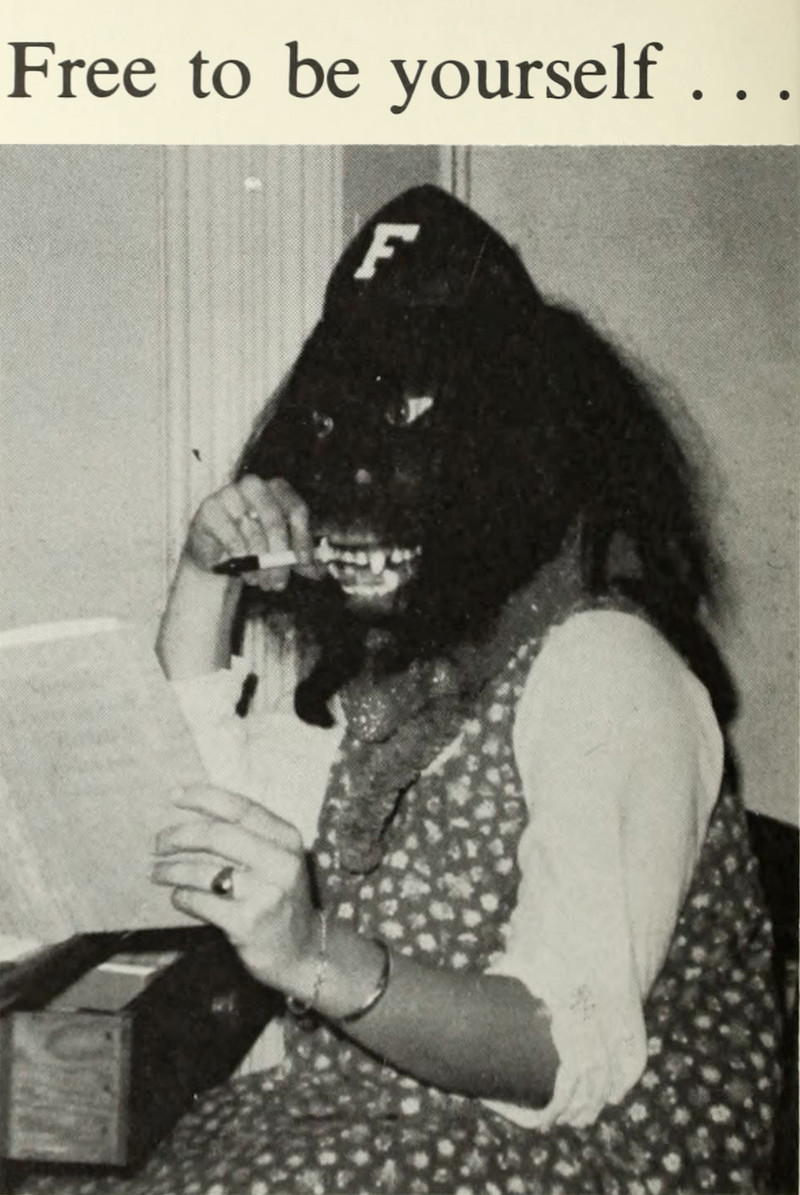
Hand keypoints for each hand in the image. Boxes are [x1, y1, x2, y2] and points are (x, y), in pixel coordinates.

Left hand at [151, 784, 319, 998]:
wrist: (303, 950)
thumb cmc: (279, 896)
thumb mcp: (276, 859)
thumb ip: (248, 836)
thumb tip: (194, 812)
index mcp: (287, 838)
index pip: (240, 808)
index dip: (203, 798)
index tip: (174, 796)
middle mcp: (280, 862)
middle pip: (217, 836)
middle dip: (179, 836)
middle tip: (157, 842)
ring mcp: (264, 894)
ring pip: (203, 871)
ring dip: (172, 869)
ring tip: (157, 871)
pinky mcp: (247, 923)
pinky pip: (201, 902)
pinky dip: (182, 897)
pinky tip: (177, 896)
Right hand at [184, 475, 322, 590]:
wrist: (215, 551)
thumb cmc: (253, 544)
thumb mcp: (281, 550)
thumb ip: (300, 558)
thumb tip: (319, 572)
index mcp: (277, 489)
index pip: (296, 509)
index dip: (302, 538)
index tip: (304, 562)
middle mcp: (255, 485)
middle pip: (275, 520)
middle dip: (280, 556)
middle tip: (280, 582)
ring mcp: (230, 493)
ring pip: (253, 532)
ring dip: (260, 564)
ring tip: (262, 582)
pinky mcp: (211, 508)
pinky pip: (232, 537)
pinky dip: (242, 559)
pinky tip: (245, 572)